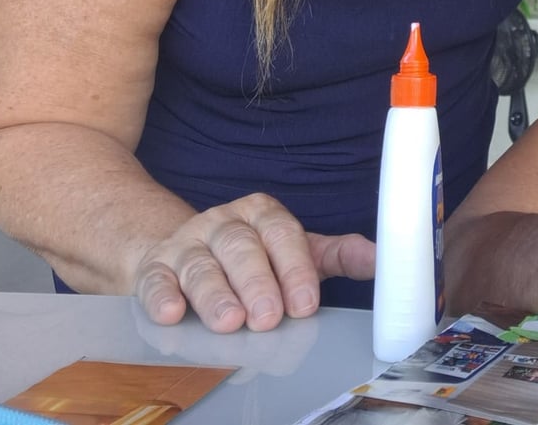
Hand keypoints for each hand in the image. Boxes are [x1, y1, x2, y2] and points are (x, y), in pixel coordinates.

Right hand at [133, 193, 374, 331]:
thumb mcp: (292, 251)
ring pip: (201, 263)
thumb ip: (334, 255)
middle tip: (268, 317)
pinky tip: (172, 312)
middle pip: (240, 246)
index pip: (281, 232)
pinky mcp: (155, 268)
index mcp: (260, 214)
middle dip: (255, 281)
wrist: (181, 250)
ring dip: (214, 293)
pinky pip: (156, 278)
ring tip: (229, 322)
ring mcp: (187, 244)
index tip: (305, 304)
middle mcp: (223, 223)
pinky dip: (162, 294)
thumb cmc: (249, 257)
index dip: (293, 268)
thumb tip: (381, 258)